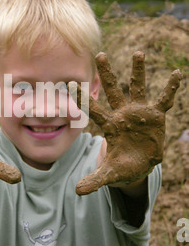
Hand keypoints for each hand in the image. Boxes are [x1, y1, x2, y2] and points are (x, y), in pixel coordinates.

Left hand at [74, 51, 181, 194]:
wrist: (139, 164)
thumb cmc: (122, 166)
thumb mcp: (110, 174)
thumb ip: (94, 180)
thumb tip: (76, 192)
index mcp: (109, 126)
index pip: (93, 110)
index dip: (84, 99)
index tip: (71, 84)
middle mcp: (122, 114)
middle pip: (113, 91)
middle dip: (108, 74)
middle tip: (100, 55)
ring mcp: (139, 113)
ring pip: (138, 88)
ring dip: (137, 72)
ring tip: (138, 53)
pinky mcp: (156, 116)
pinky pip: (164, 99)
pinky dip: (170, 89)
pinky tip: (175, 74)